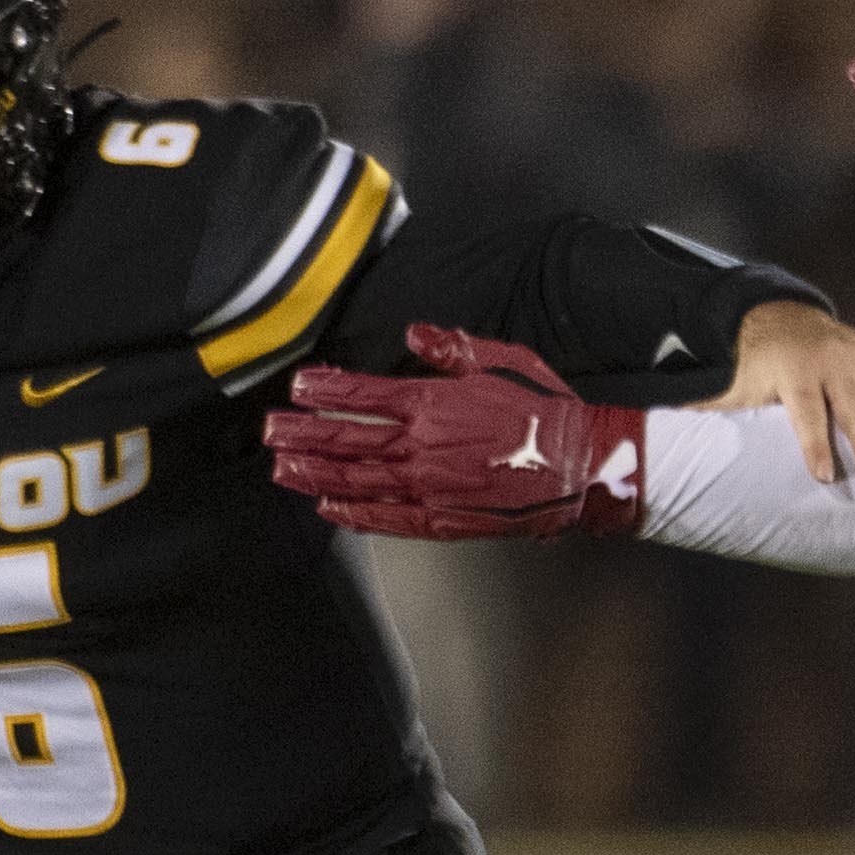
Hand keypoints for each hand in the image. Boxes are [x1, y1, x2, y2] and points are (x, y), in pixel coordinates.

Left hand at [265, 325, 648, 541]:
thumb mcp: (503, 360)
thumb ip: (452, 348)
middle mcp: (422, 446)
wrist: (584, 466)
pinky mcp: (444, 520)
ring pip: (357, 481)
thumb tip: (415, 333)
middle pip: (347, 440)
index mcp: (433, 403)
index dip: (326, 390)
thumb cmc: (547, 411)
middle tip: (270, 431)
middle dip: (303, 434)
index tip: (298, 387)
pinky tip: (330, 509)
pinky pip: (389, 519)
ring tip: (283, 469)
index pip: (364, 394)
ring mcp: (430, 487)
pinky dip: (355, 514)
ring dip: (315, 474)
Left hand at [707, 300, 854, 485]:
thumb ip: (708, 414)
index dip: (815, 445)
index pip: (807, 413)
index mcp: (793, 372)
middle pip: (852, 407)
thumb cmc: (752, 368)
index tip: (826, 476)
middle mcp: (830, 360)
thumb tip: (660, 437)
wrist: (776, 316)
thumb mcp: (730, 387)